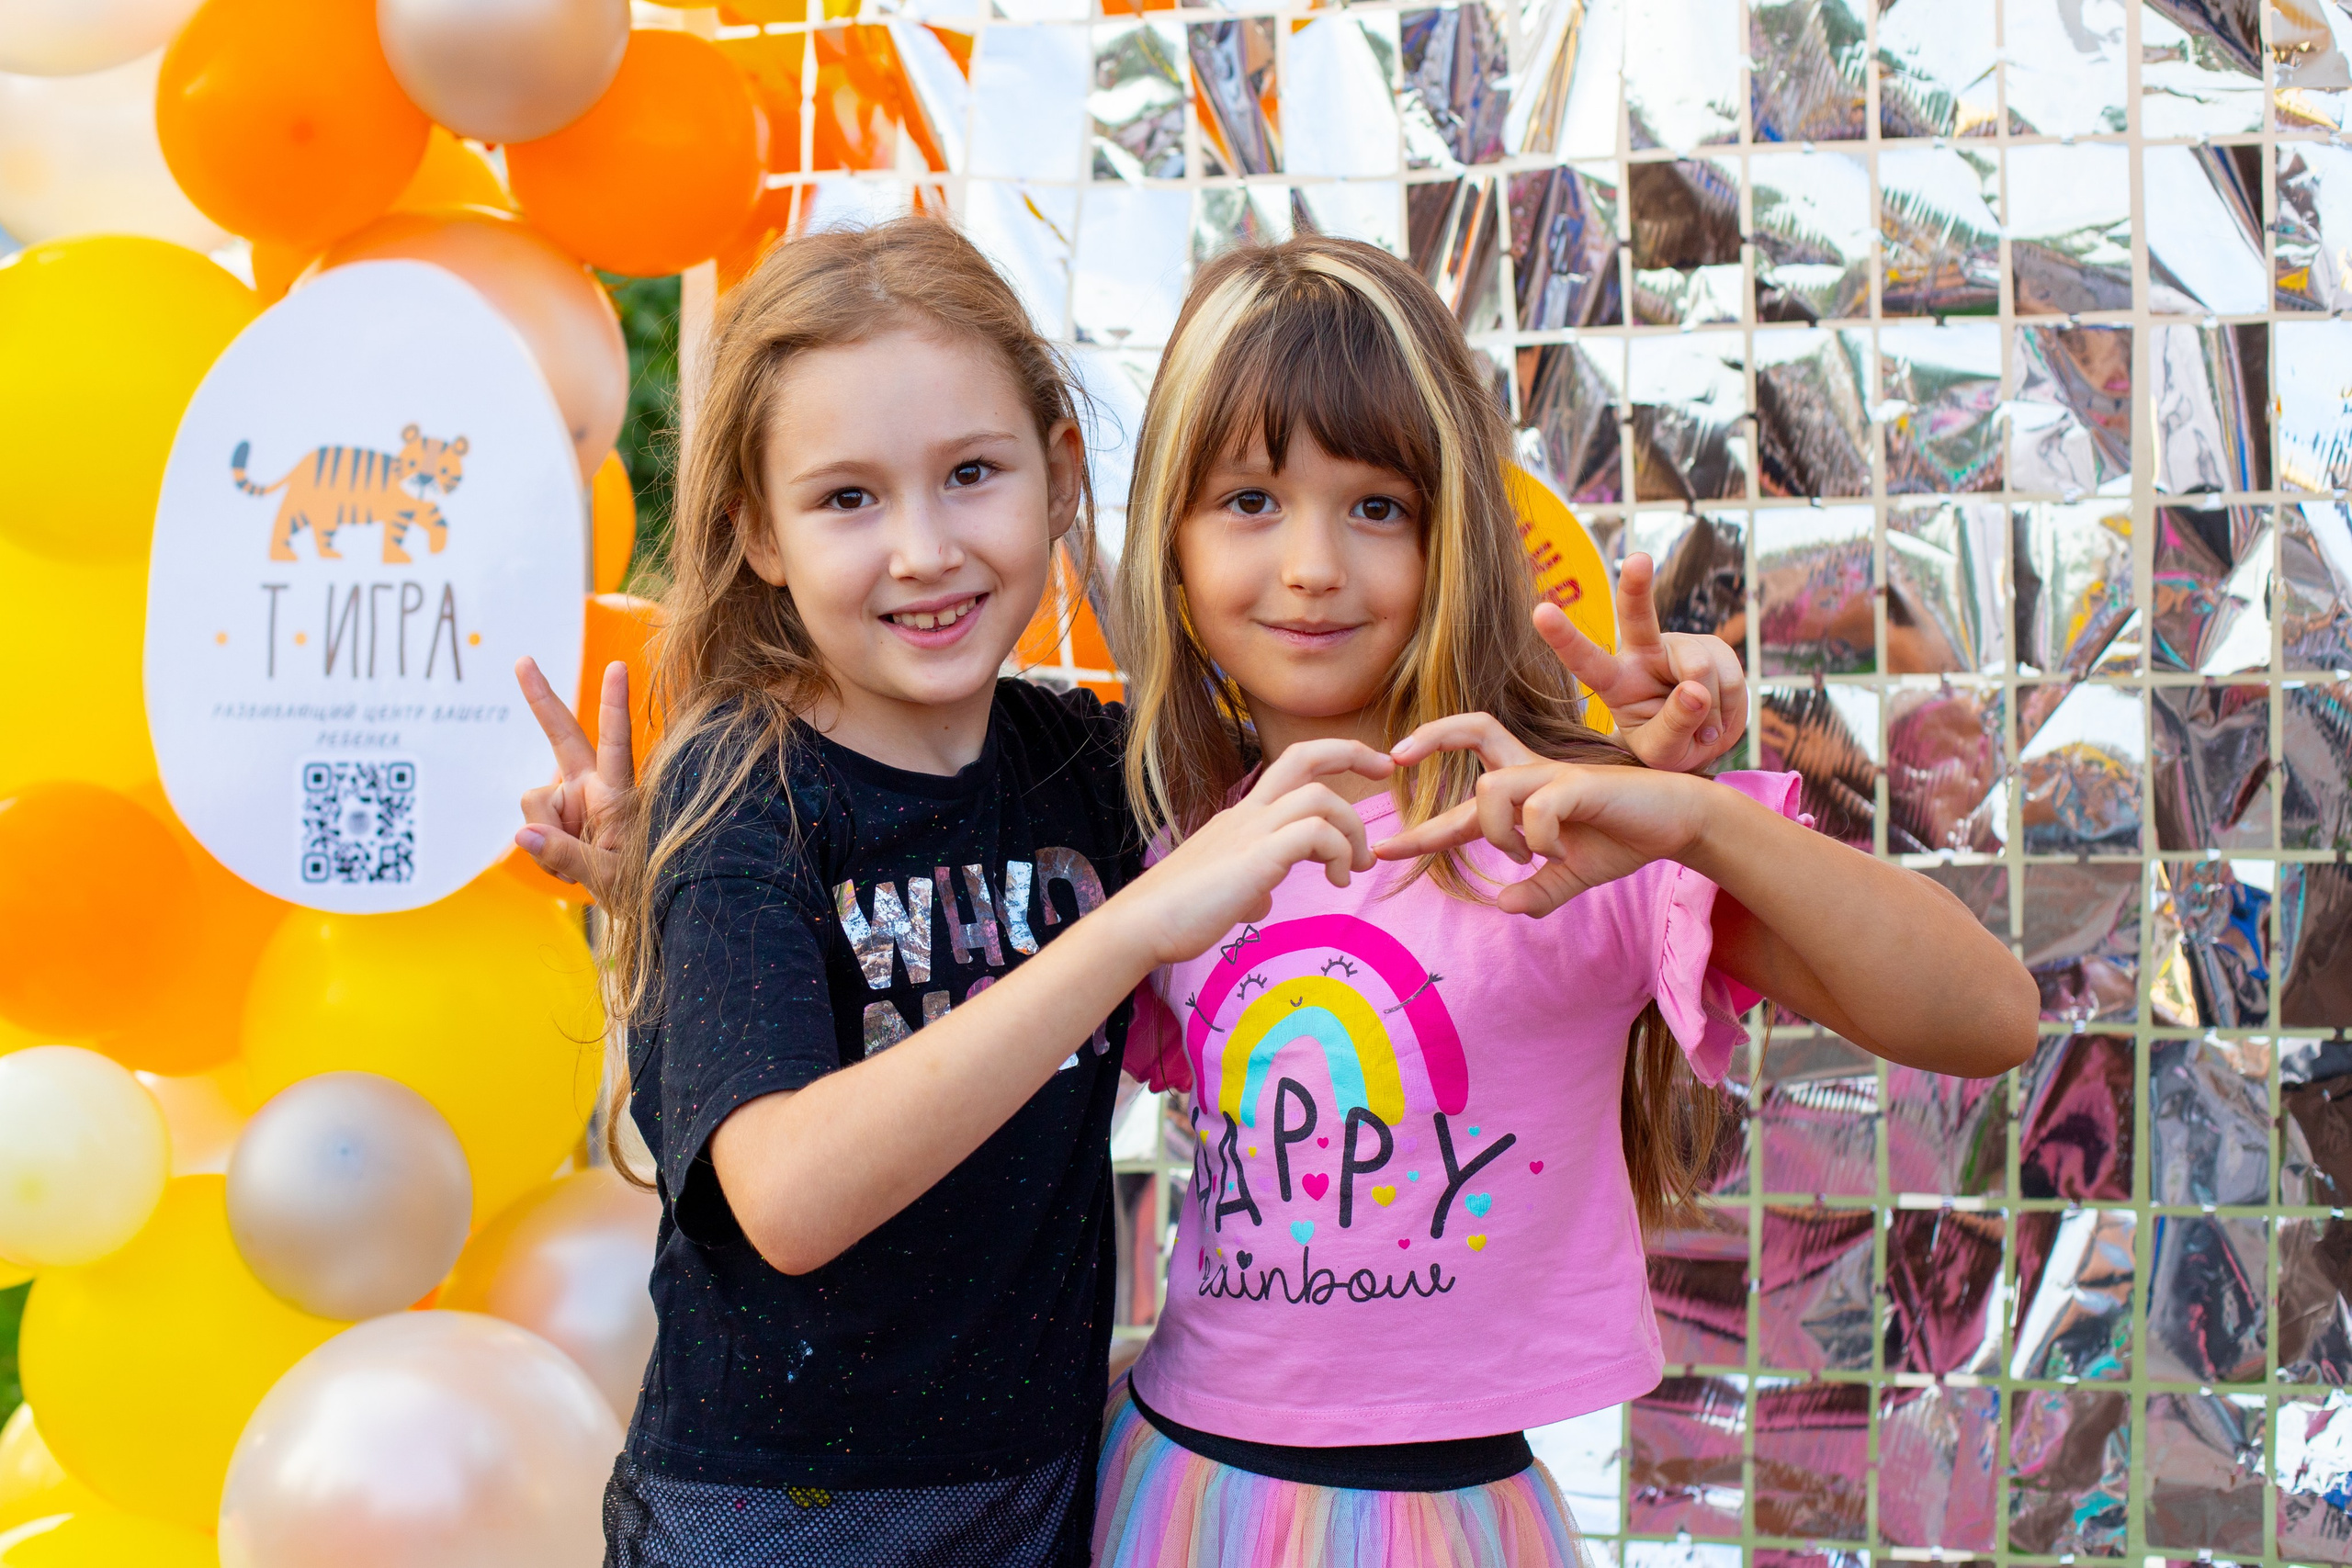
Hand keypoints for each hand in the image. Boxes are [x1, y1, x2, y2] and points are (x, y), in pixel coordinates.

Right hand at [514, 656, 631, 899]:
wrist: (633, 898)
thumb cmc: (637, 883)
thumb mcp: (608, 877)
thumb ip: (566, 856)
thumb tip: (521, 834)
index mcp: (618, 794)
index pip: (617, 745)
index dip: (614, 706)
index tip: (616, 667)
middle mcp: (593, 787)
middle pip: (563, 737)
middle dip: (541, 700)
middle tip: (523, 661)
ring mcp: (571, 798)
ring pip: (533, 802)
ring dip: (545, 839)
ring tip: (575, 864)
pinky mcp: (555, 814)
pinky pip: (529, 826)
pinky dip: (541, 849)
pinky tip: (564, 863)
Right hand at [1107, 739, 1394, 966]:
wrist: (1140, 925)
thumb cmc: (1176, 912)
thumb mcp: (1224, 891)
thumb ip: (1249, 886)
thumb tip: (1261, 899)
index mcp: (1242, 816)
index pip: (1292, 764)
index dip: (1336, 755)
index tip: (1370, 769)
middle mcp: (1247, 814)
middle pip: (1305, 756)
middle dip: (1353, 754)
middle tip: (1386, 772)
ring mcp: (1250, 834)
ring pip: (1320, 798)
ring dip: (1352, 829)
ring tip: (1355, 868)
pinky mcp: (1255, 859)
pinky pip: (1314, 834)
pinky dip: (1338, 852)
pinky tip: (1336, 881)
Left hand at [1380, 713, 1714, 916]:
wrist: (1680, 823)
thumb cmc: (1625, 838)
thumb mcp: (1575, 875)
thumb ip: (1541, 891)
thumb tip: (1507, 906)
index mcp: (1526, 793)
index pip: (1463, 803)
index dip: (1422, 828)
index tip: (1385, 850)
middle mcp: (1533, 774)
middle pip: (1474, 732)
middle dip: (1430, 739)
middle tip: (1395, 757)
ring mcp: (1555, 775)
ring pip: (1490, 788)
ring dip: (1495, 831)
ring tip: (1523, 855)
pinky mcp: (1580, 783)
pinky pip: (1537, 806)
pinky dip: (1537, 837)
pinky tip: (1554, 853)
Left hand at [1536, 552, 1745, 773]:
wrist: (1702, 743)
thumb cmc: (1669, 747)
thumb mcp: (1663, 752)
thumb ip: (1674, 725)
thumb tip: (1696, 690)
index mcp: (1614, 681)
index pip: (1585, 659)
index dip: (1563, 637)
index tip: (1540, 611)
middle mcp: (1643, 653)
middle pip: (1638, 615)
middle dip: (1637, 586)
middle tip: (1638, 560)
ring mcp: (1679, 646)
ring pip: (1699, 669)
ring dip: (1710, 708)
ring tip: (1704, 730)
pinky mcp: (1713, 646)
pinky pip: (1731, 677)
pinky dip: (1731, 706)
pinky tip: (1719, 716)